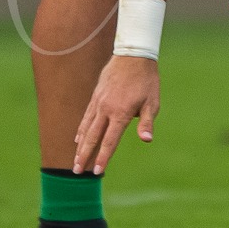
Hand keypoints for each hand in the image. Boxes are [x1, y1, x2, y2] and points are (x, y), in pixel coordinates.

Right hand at [72, 54, 160, 174]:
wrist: (133, 55)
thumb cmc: (146, 81)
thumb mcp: (152, 102)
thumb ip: (147, 123)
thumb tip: (147, 140)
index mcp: (121, 114)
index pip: (110, 141)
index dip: (103, 157)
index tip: (97, 172)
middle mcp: (106, 109)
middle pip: (93, 138)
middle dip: (84, 156)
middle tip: (76, 172)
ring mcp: (99, 102)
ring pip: (86, 128)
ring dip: (80, 146)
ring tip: (75, 160)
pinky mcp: (96, 96)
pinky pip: (86, 116)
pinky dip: (81, 129)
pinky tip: (78, 139)